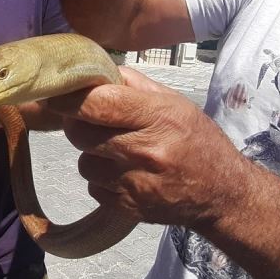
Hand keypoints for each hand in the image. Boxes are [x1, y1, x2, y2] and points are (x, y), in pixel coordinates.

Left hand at [46, 67, 243, 227]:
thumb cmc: (197, 141)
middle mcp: (145, 150)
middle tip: (90, 121)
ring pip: (84, 163)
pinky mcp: (129, 208)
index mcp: (157, 117)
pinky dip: (102, 180)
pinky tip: (124, 173)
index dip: (69, 98)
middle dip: (77, 125)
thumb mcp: (174, 103)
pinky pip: (94, 188)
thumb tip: (94, 71)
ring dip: (91, 155)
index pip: (98, 103)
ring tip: (116, 151)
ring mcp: (136, 183)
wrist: (223, 193)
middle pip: (80, 134)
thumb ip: (133, 84)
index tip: (56, 94)